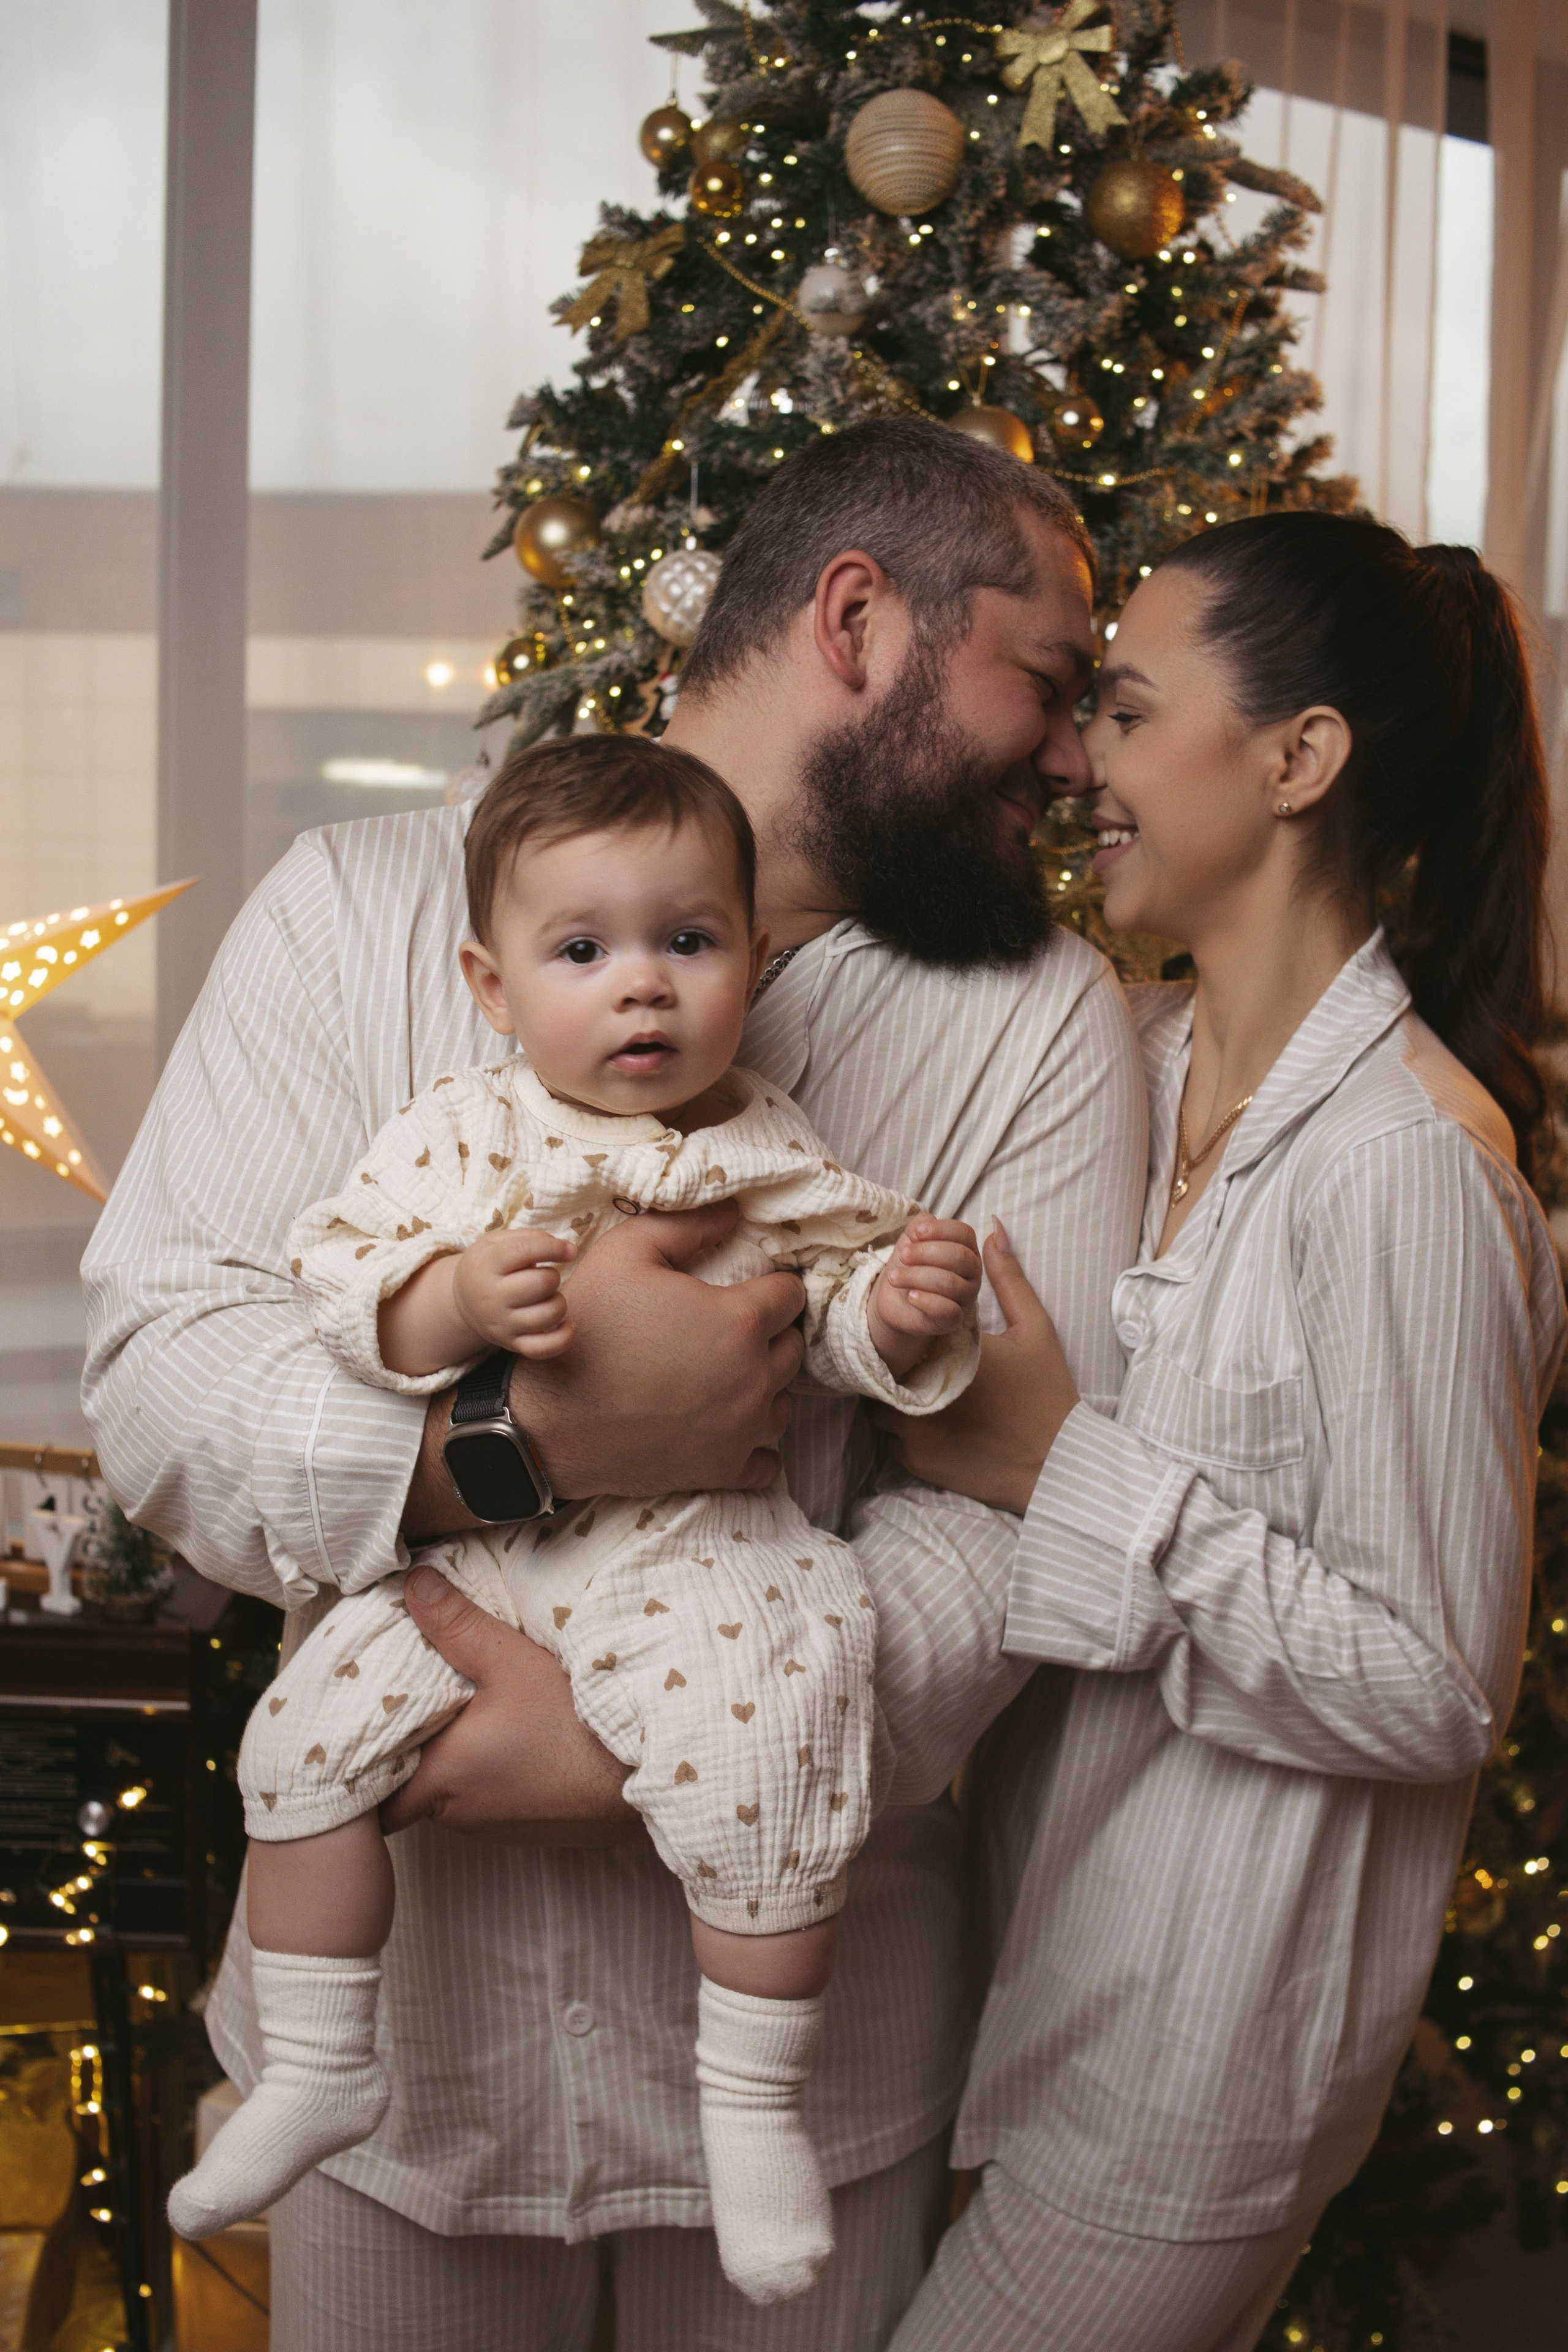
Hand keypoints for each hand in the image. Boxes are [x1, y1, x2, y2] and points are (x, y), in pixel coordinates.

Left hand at [378, 1567, 639, 1843]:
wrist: (648, 1781)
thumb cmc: (578, 1729)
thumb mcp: (513, 1663)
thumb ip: (457, 1626)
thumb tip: (412, 1585)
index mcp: (439, 1777)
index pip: (367, 1784)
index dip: (360, 1753)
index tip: (364, 1712)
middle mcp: (456, 1812)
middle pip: (406, 1783)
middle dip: (407, 1742)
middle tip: (410, 1690)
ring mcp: (492, 1824)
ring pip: (446, 1789)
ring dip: (448, 1754)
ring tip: (457, 1702)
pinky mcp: (523, 1824)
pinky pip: (483, 1795)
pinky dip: (483, 1766)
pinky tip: (504, 1730)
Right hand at [402, 1203, 805, 1536]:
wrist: (549, 1422)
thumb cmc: (586, 1330)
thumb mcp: (624, 1253)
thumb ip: (686, 1226)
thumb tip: (734, 1213)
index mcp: (740, 1322)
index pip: (792, 1296)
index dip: (772, 1285)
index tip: (750, 1288)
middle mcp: (755, 1378)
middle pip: (793, 1348)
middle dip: (770, 1334)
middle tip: (731, 1329)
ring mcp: (743, 1430)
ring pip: (783, 1402)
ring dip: (764, 1386)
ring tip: (727, 1374)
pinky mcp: (724, 1470)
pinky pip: (767, 1461)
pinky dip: (754, 1444)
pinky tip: (726, 1426)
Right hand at [452, 1228, 575, 1359]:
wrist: (463, 1301)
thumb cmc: (489, 1265)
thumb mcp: (497, 1242)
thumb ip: (529, 1239)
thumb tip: (565, 1249)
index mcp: (486, 1266)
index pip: (523, 1252)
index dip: (554, 1248)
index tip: (570, 1250)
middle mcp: (492, 1298)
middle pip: (540, 1284)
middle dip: (553, 1276)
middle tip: (545, 1276)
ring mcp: (502, 1324)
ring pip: (548, 1315)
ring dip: (559, 1302)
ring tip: (548, 1297)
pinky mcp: (512, 1344)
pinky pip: (543, 1348)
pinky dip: (564, 1338)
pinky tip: (568, 1324)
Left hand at [868, 1216, 982, 1363]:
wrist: (896, 1301)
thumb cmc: (909, 1267)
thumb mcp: (911, 1241)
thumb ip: (920, 1226)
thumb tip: (927, 1222)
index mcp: (966, 1248)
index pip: (964, 1233)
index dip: (940, 1230)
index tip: (916, 1233)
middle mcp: (972, 1272)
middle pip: (959, 1256)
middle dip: (925, 1253)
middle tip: (902, 1255)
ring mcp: (966, 1297)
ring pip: (950, 1283)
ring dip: (916, 1277)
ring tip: (894, 1277)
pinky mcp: (955, 1320)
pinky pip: (948, 1310)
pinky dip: (926, 1301)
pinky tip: (910, 1296)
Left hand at [868, 1220, 1077, 1513]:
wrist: (1059, 1464)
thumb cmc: (1047, 1393)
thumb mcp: (1034, 1329)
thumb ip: (1009, 1279)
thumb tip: (993, 1231)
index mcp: (942, 1354)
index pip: (896, 1335)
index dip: (903, 1334)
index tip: (918, 1337)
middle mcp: (919, 1391)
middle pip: (883, 1371)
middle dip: (897, 1368)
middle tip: (921, 1366)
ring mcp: (913, 1432)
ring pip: (881, 1410)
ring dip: (897, 1401)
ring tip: (927, 1396)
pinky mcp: (918, 1463)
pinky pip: (894, 1443)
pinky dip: (909, 1434)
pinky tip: (941, 1429)